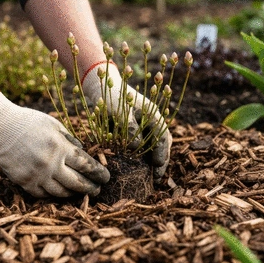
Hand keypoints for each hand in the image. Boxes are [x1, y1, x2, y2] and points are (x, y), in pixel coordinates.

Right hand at [0, 93, 109, 196]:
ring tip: (80, 192)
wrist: (0, 128)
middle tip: (98, 190)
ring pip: (61, 193)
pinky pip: (43, 195)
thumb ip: (71, 141)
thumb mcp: (55, 125)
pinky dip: (54, 195)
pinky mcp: (24, 182)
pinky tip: (60, 192)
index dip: (99, 174)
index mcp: (61, 148)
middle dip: (91, 188)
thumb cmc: (30, 122)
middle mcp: (51, 164)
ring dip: (74, 194)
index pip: (87, 166)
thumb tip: (84, 154)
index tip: (106, 178)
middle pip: (77, 183)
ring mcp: (37, 175)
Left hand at [82, 63, 171, 181]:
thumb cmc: (110, 95)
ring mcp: (145, 124)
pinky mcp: (136, 128)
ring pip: (155, 145)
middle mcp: (152, 120)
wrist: (100, 84)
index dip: (161, 154)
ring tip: (150, 177)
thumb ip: (129, 127)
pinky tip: (139, 167)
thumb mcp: (119, 110)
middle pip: (163, 143)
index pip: (163, 137)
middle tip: (156, 179)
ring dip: (154, 160)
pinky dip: (144, 155)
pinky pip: (144, 144)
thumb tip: (136, 146)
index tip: (157, 169)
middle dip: (161, 161)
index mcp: (153, 114)